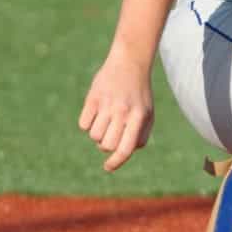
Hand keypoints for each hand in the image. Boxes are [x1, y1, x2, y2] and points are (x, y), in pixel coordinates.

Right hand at [79, 48, 154, 171]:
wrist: (129, 63)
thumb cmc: (139, 93)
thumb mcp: (148, 113)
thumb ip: (141, 135)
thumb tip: (127, 152)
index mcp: (139, 117)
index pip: (126, 148)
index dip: (116, 162)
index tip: (108, 167)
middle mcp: (123, 112)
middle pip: (107, 145)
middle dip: (106, 146)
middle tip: (110, 134)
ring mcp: (107, 104)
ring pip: (94, 136)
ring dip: (97, 134)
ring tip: (105, 121)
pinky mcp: (92, 98)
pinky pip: (83, 124)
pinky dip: (87, 124)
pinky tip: (95, 113)